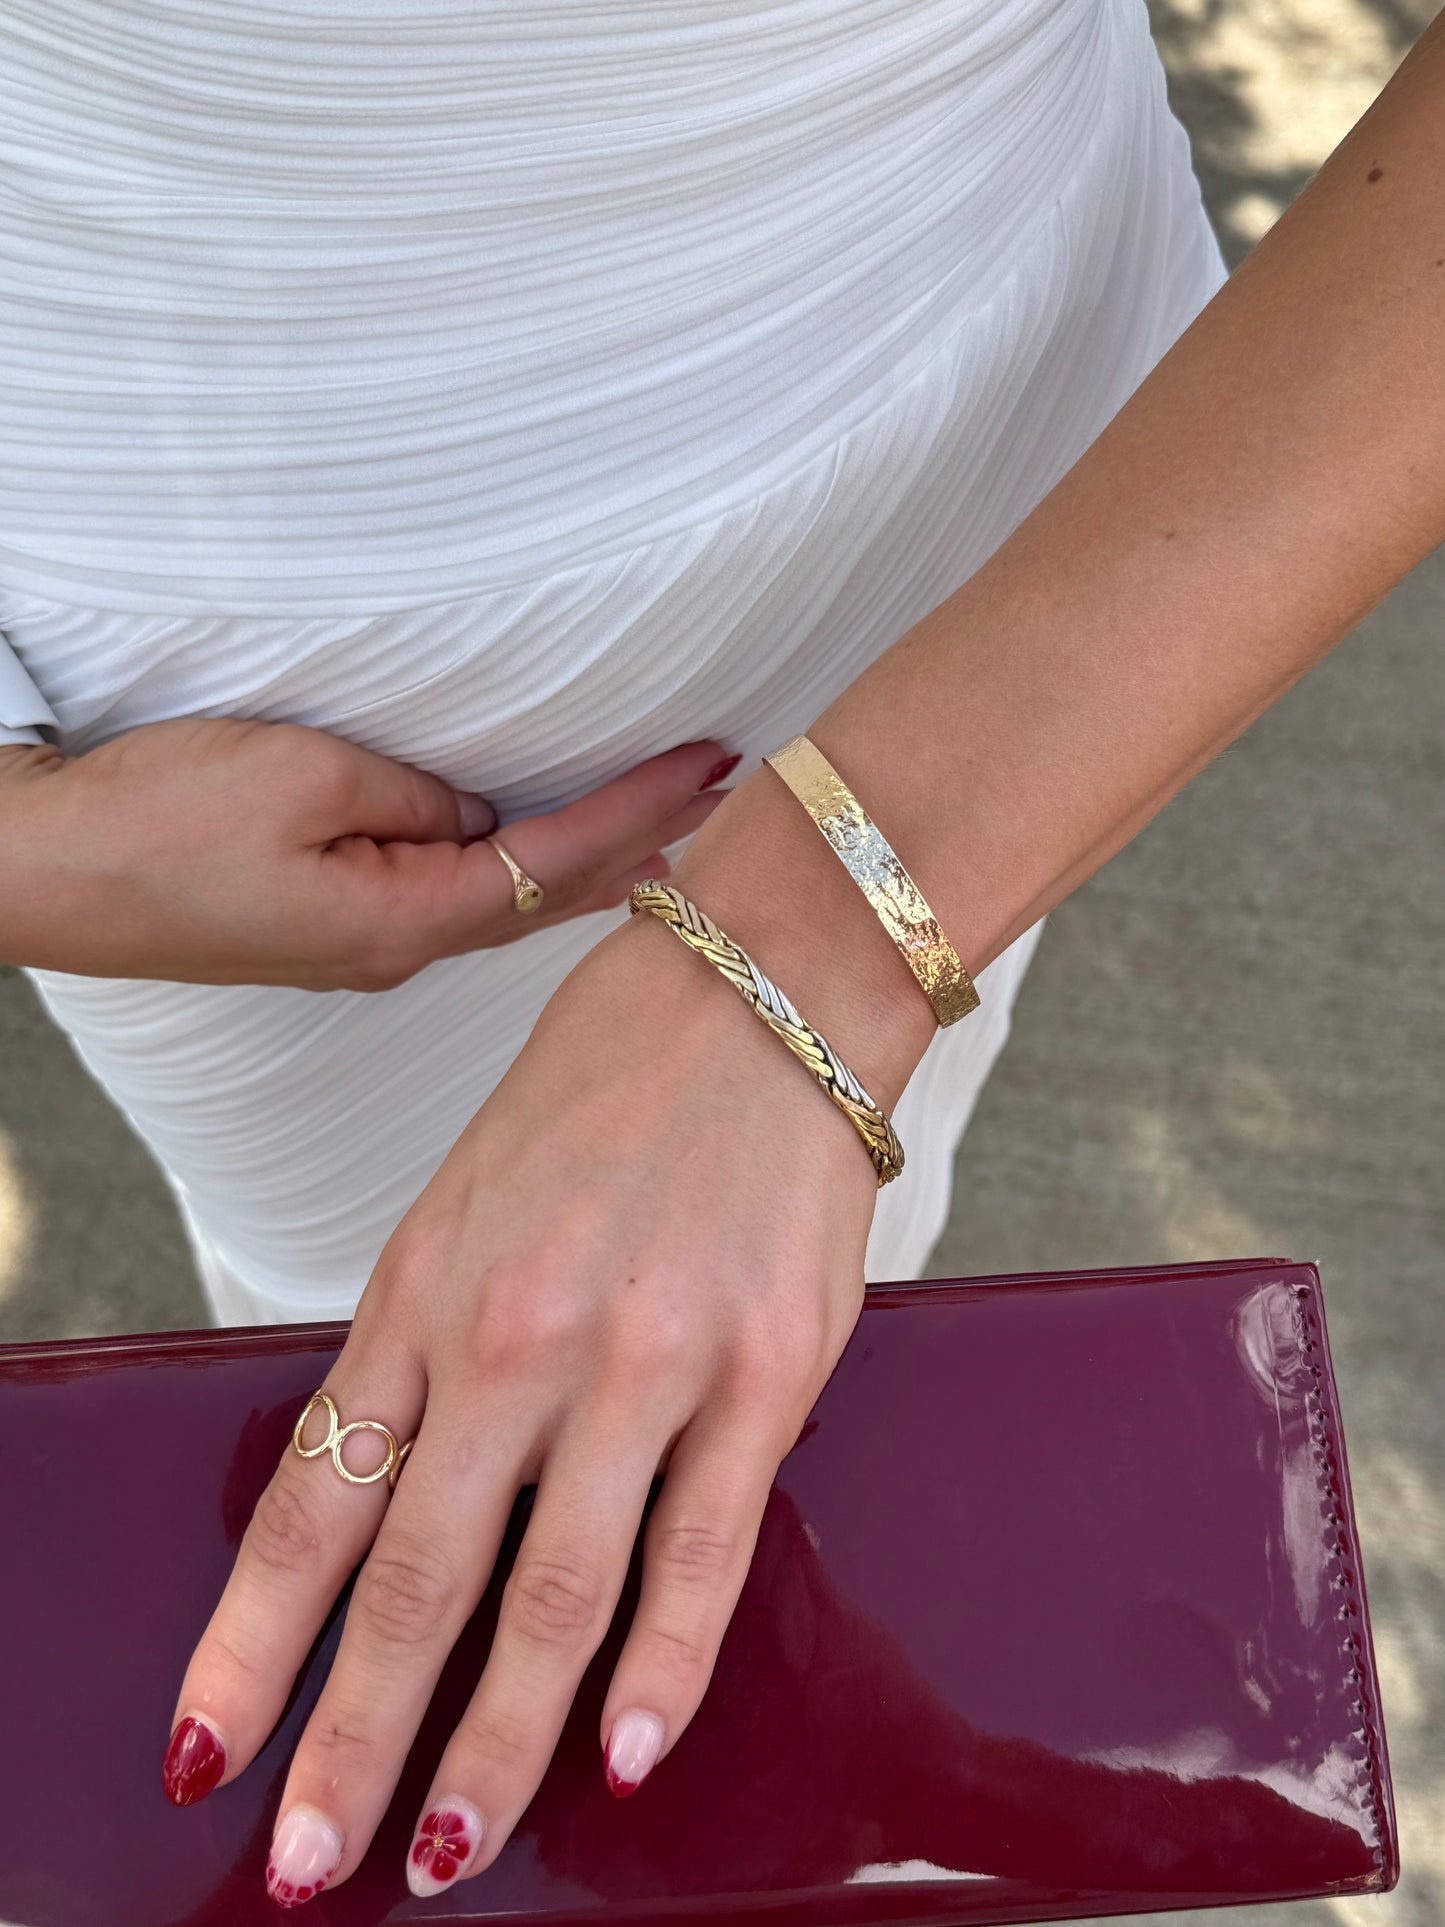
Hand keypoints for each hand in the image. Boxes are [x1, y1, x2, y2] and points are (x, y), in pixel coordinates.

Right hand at [0, 718, 738, 987]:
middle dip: (643, 846)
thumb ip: (415, 798)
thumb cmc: (157, 824)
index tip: (712, 764)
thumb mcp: (301, 777)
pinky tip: (550, 871)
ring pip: (510, 907)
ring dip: (594, 868)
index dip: (641, 809)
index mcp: (403, 920)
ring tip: (674, 839)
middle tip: (726, 798)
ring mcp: (364, 950)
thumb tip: (484, 814)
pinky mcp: (331, 933)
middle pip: (551, 900)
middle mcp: (397, 951)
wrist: (42, 875)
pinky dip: (526, 878)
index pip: (558, 862)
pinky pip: (458, 904)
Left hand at [160, 840, 897, 1903]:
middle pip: (416, 1582)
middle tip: (311, 1865)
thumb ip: (427, 1348)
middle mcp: (520, 1337)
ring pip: (555, 1596)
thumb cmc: (606, 1084)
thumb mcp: (465, 1201)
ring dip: (496, 1746)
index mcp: (427, 1290)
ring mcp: (648, 1360)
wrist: (760, 990)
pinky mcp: (766, 1372)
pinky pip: (703, 1552)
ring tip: (448, 1848)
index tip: (206, 1749)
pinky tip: (624, 1751)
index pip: (314, 1501)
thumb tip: (387, 1494)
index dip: (252, 1646)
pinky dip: (660, 1669)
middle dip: (353, 1742)